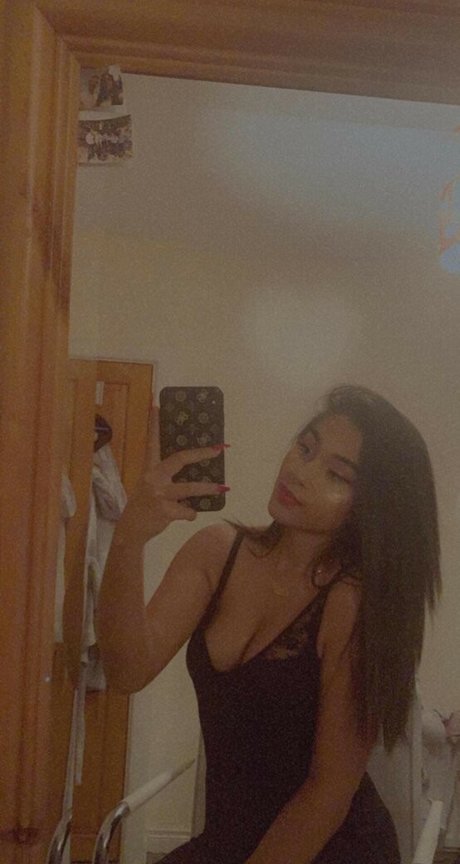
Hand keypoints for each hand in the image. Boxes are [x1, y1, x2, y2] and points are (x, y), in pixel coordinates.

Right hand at [118, 405, 228, 542]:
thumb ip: (165, 478)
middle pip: (180, 459)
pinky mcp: (165, 511)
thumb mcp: (149, 487)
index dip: (154, 425)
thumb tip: (192, 474)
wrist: (131, 530)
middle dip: (201, 453)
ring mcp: (159, 495)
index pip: (152, 443)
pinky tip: (186, 515)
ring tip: (223, 488)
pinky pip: (188, 511)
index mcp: (149, 470)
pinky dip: (191, 513)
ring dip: (208, 488)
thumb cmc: (143, 506)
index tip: (156, 406)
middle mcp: (153, 479)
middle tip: (219, 449)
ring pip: (190, 488)